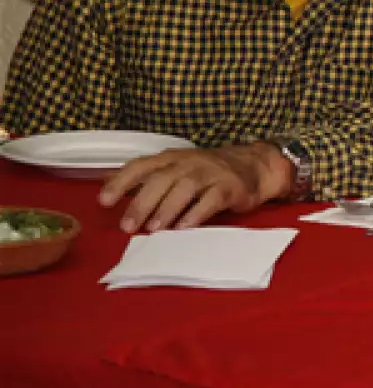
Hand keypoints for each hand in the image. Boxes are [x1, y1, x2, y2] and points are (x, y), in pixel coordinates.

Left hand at [100, 143, 293, 232]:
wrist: (254, 166)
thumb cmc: (208, 172)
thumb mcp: (177, 168)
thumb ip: (148, 178)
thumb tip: (110, 187)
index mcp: (171, 158)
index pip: (141, 166)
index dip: (120, 182)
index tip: (104, 202)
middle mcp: (188, 162)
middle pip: (161, 180)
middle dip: (142, 203)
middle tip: (128, 226)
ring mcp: (210, 173)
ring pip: (184, 188)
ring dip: (167, 209)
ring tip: (154, 229)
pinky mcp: (229, 187)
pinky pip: (211, 200)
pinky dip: (196, 214)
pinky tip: (184, 228)